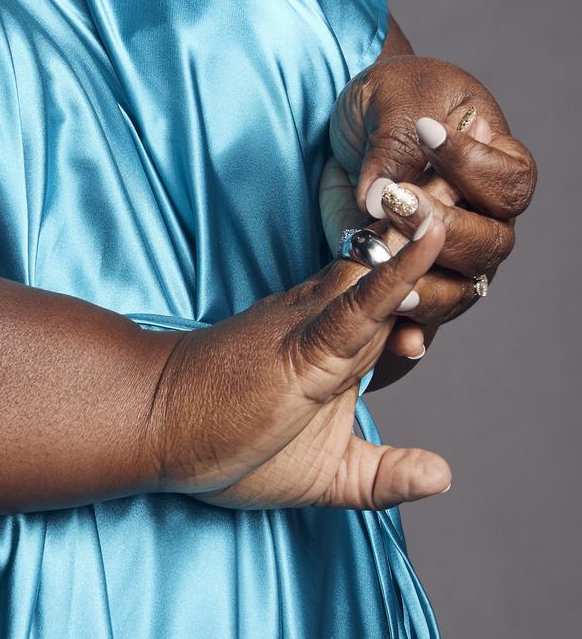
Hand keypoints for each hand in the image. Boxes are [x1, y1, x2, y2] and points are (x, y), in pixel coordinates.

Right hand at [147, 201, 452, 508]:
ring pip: (389, 271)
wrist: (156, 427)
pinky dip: (399, 275)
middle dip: (444, 217)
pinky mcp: (304, 346)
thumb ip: (384, 475)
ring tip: (472, 182)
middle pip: (401, 264)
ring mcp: (316, 325)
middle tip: (483, 163)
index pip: (402, 292)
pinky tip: (428, 242)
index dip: (441, 261)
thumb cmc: (226, 441)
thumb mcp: (327, 475)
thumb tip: (443, 475)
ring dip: (429, 231)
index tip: (476, 213)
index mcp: (337, 334)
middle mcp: (330, 315)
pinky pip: (360, 306)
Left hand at [318, 54, 534, 377]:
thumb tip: (380, 197)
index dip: (473, 167)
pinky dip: (412, 333)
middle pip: (491, 244)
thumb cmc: (389, 99)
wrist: (352, 125)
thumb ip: (395, 140)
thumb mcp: (393, 96)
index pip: (509, 181)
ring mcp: (451, 254)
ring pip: (461, 290)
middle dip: (444, 230)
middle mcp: (483, 215)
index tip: (426, 137)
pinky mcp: (413, 278)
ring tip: (387, 278)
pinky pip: (422, 319)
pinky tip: (399, 343)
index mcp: (496, 161)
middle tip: (393, 205)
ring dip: (428, 289)